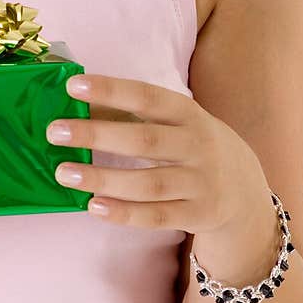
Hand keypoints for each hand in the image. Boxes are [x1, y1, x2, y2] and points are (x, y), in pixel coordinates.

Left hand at [46, 73, 269, 235]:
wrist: (247, 191)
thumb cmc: (193, 146)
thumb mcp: (177, 122)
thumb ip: (133, 114)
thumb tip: (77, 105)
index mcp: (188, 113)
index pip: (147, 96)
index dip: (111, 90)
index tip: (74, 86)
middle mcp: (198, 145)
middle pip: (145, 140)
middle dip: (98, 135)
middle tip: (55, 132)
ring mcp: (201, 182)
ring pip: (148, 183)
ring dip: (103, 178)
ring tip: (63, 173)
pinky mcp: (199, 215)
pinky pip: (157, 216)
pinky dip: (124, 213)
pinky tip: (93, 206)